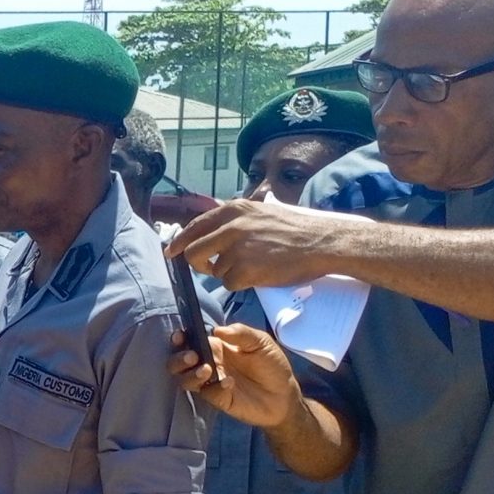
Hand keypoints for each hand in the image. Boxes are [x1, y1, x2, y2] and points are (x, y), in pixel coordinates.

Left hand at [167, 197, 353, 292]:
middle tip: (207, 268)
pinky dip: (241, 283)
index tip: (171, 251)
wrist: (322, 242)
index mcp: (234, 210)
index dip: (180, 241)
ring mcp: (236, 248)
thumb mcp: (260, 213)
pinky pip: (229, 283)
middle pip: (193, 251)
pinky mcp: (244, 270)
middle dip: (196, 263)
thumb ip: (233, 220)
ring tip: (255, 264)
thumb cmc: (294, 229)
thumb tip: (206, 232)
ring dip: (229, 272)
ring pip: (214, 270)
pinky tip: (259, 273)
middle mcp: (231, 226)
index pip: (195, 226)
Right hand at [167, 322, 305, 430]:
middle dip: (179, 359)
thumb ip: (241, 333)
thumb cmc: (272, 365)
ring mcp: (211, 383)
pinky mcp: (218, 399)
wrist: (285, 394)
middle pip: (180, 363)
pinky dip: (215, 388)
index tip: (180, 336)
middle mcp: (210, 364)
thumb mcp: (261, 342)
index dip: (181, 339)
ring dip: (191, 375)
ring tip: (206, 370)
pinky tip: (229, 384)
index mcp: (217, 347)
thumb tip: (217, 330)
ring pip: (186, 380)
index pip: (192, 341)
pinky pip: (208, 393)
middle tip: (192, 357)